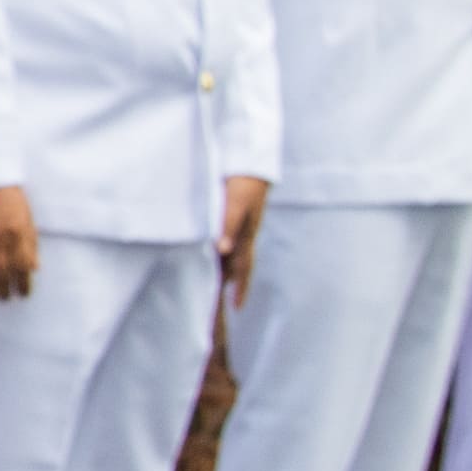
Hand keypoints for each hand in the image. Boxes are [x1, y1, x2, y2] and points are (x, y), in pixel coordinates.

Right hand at [0, 185, 37, 300]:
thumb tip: (34, 268)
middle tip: (4, 297)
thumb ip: (30, 242)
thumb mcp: (25, 215)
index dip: (23, 286)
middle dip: (3, 292)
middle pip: (0, 277)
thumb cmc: (6, 193)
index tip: (22, 293)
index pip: (22, 270)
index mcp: (16, 234)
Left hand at [221, 173, 270, 296]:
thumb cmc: (243, 183)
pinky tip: (219, 253)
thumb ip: (228, 226)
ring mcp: (243, 226)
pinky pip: (231, 241)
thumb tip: (222, 250)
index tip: (238, 308)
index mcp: (247, 236)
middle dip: (236, 284)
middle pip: (241, 265)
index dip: (241, 289)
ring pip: (236, 254)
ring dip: (230, 270)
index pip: (244, 269)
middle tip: (230, 303)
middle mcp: (246, 234)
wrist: (252, 162)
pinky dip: (225, 252)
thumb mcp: (235, 205)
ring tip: (221, 286)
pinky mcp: (238, 216)